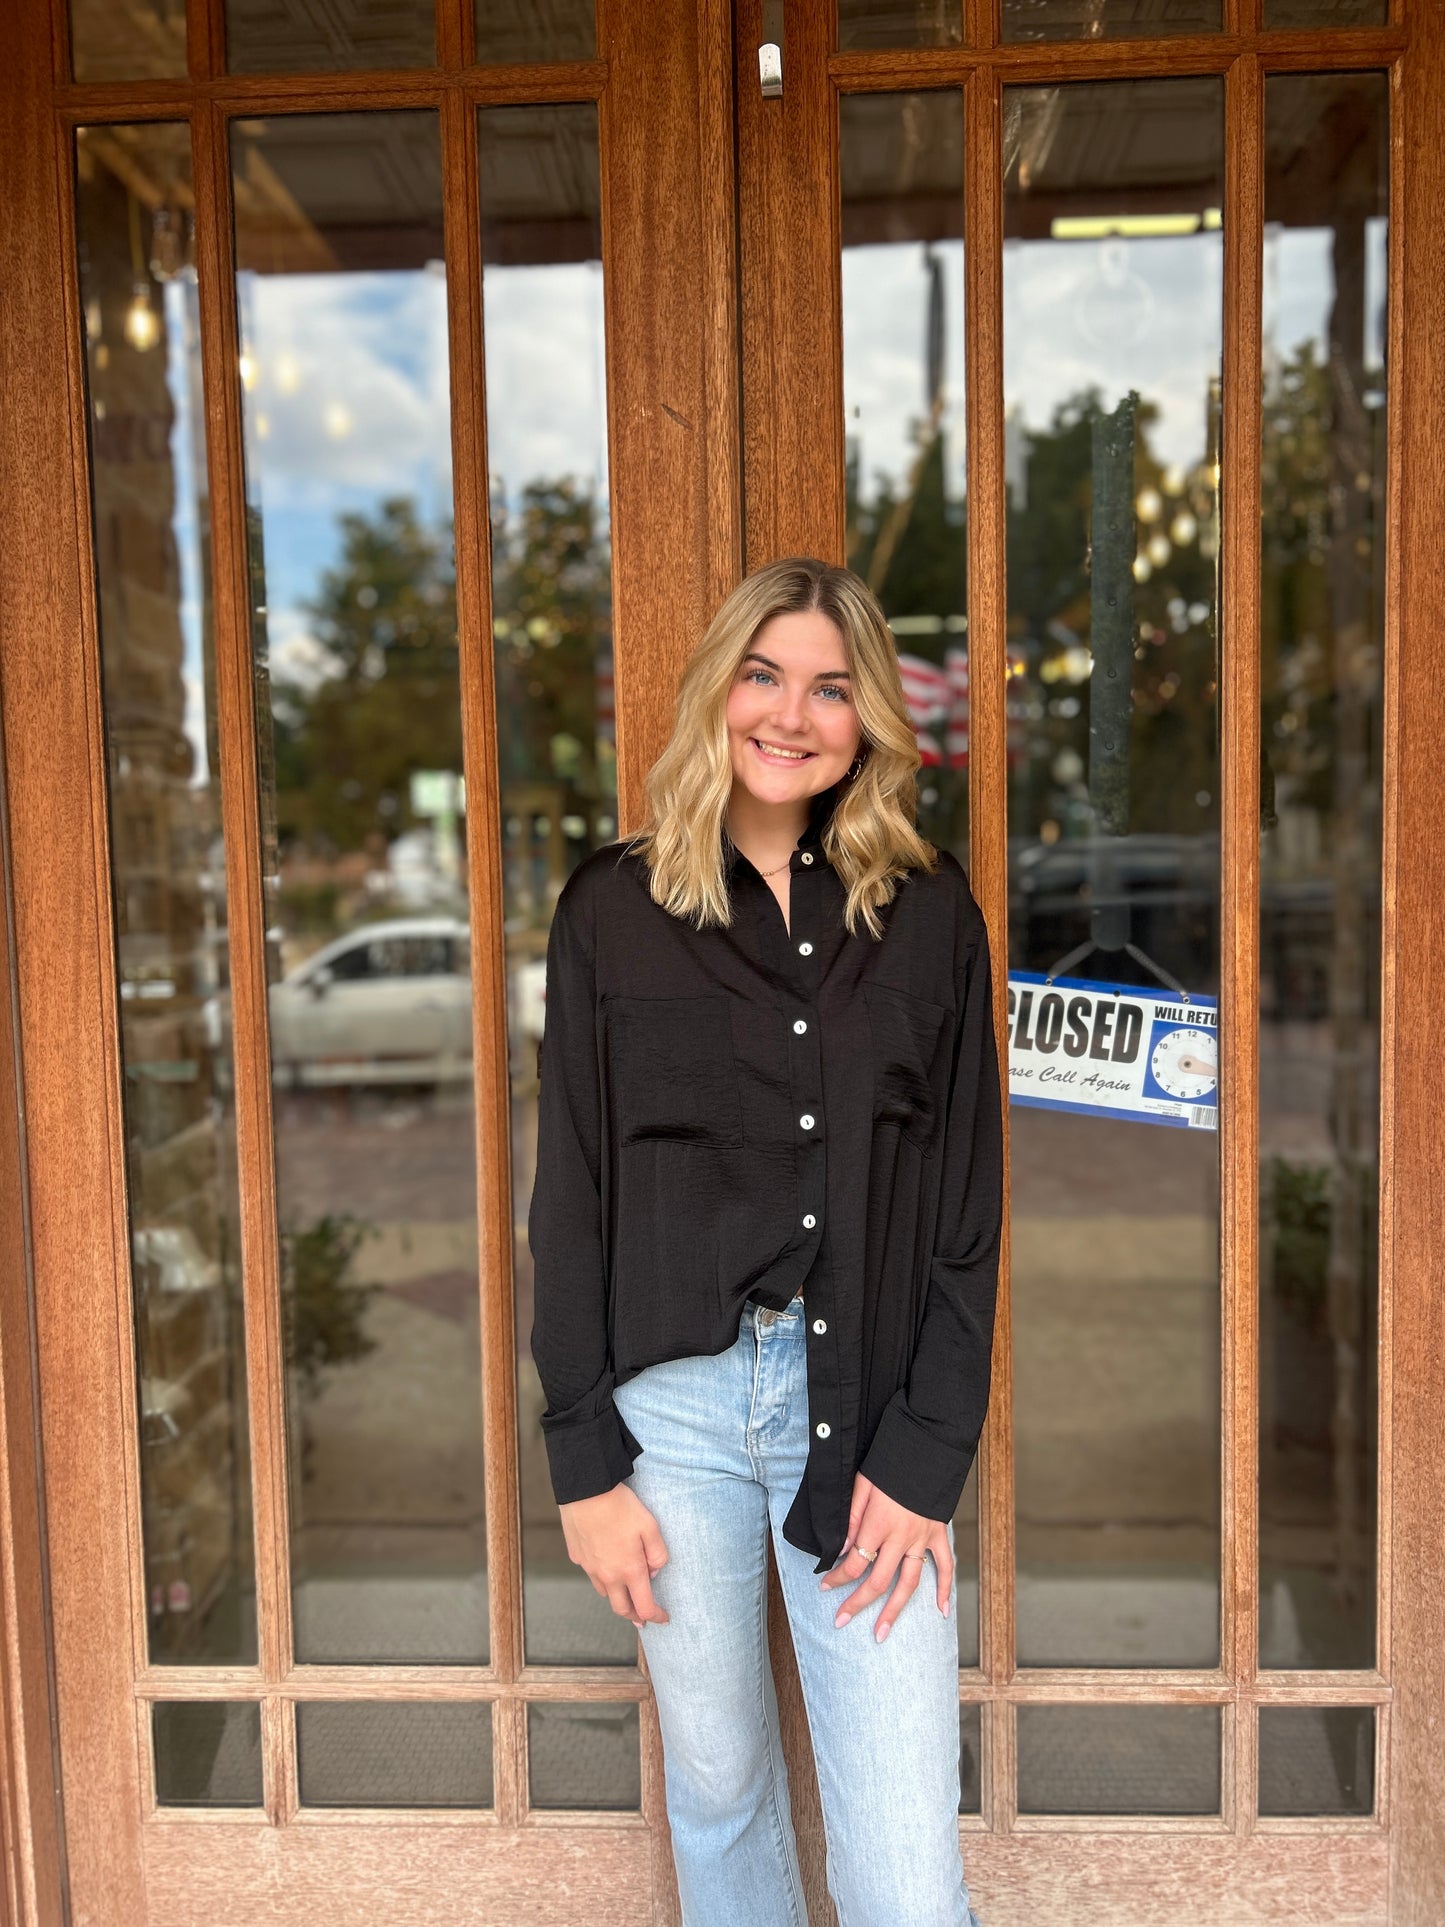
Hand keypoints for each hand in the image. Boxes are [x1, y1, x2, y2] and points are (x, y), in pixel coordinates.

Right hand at [559, 1484, 670, 1630]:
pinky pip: (592, 1573)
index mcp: (629, 1570)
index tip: (664, 1618)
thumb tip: (654, 1572)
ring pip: (605, 1592)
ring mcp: (590, 1567)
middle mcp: (607, 1575)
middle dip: (635, 1616)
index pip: (644, 1607)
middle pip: (621, 1609)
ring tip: (625, 1591)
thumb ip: (658, 1554)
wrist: (586, 1490)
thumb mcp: (650, 1527)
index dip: (656, 1616)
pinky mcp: (577, 1556)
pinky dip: (602, 1576)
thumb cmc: (621, 1507)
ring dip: (617, 1596)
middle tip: (643, 1619)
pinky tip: (606, 1563)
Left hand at [818, 1472, 952, 1641]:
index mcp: (877, 1524)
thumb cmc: (887, 1464)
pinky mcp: (938, 1534)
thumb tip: (841, 1550)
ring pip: (908, 1583)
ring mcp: (921, 1538)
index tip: (825, 1586)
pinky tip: (941, 1611)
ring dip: (894, 1610)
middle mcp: (900, 1537)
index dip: (838, 1578)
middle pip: (878, 1581)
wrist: (923, 1447)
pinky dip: (944, 1589)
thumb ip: (850, 1519)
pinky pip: (944, 1566)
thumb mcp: (860, 1485)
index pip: (854, 1562)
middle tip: (841, 1620)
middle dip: (857, 1603)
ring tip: (881, 1632)